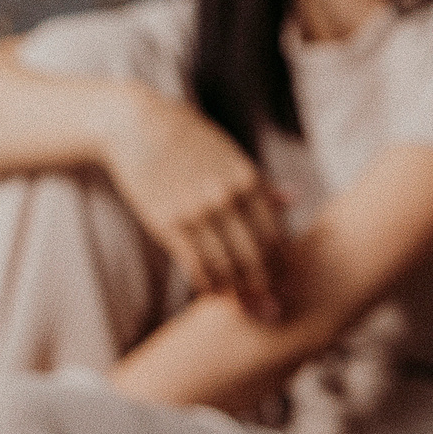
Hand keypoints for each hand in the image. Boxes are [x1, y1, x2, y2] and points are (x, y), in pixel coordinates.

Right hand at [102, 91, 288, 320]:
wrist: (138, 126)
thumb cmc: (190, 140)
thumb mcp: (231, 155)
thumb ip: (261, 184)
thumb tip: (294, 199)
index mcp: (248, 181)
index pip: (276, 236)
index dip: (282, 265)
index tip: (284, 281)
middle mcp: (226, 199)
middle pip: (256, 257)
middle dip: (265, 288)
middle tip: (269, 307)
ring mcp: (197, 213)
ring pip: (227, 267)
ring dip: (237, 292)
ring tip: (242, 305)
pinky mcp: (168, 224)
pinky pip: (195, 265)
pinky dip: (208, 285)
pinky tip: (213, 293)